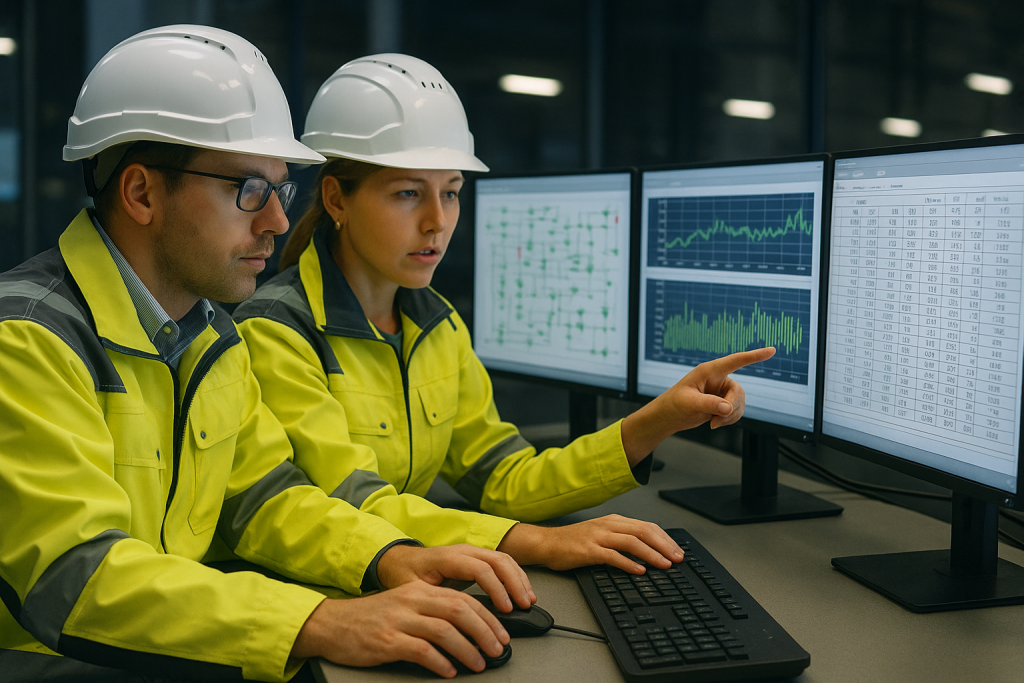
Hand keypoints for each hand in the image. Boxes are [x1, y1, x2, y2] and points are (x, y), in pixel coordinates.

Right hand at [291, 580, 509, 676]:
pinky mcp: (387, 640)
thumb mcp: (403, 605)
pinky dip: (440, 662)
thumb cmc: (370, 618)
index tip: (500, 632)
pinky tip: (449, 671)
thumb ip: (432, 611)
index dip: (487, 616)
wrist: (332, 624)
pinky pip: (421, 650)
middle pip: (459, 609)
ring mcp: (399, 620)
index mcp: (419, 591)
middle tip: (497, 648)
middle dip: (484, 630)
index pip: (463, 598)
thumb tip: (467, 628)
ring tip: (479, 663)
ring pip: (445, 630)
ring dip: (467, 648)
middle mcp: (412, 600)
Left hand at [376, 544, 535, 611]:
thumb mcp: (412, 588)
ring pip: (503, 559)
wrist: (398, 559)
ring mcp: (471, 552)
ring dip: (518, 579)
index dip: (496, 588)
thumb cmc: (403, 574)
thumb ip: (433, 599)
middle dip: (514, 583)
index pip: (479, 568)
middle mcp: (462, 550)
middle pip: (497, 560)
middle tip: (523, 604)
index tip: (505, 608)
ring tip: (527, 599)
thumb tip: (453, 618)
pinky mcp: (476, 558)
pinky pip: (501, 562)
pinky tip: (521, 590)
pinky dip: (515, 576)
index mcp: (447, 557)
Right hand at [497, 515, 684, 573]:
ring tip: (664, 565)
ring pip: (631, 542)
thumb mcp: (601, 534)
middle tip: (678, 558)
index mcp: (614, 521)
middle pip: (643, 531)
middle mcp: (608, 525)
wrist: (546, 543)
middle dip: (664, 545)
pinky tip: (639, 571)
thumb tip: (647, 550)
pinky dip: (628, 563)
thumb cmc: (573, 542)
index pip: (646, 526)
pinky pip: (612, 556)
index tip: (677, 550)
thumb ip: (622, 538)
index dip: (665, 538)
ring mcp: (598, 536)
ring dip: (651, 554)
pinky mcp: (588, 550)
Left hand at [621, 347, 775, 464]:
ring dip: (730, 416)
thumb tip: (728, 408)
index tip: (772, 351)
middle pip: (739, 391)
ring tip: (713, 423)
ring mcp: (721, 391)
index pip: (735, 361)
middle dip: (732, 407)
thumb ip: (709, 404)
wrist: (669, 416)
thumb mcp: (689, 403)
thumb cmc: (674, 404)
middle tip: (717, 419)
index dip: (754, 356)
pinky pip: (736, 411)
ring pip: (740, 403)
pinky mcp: (722, 402)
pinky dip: (730, 420)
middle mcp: (718, 379)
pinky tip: (715, 424)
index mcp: (709, 371)